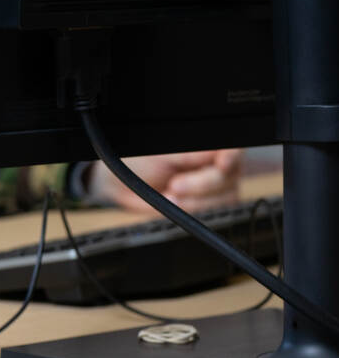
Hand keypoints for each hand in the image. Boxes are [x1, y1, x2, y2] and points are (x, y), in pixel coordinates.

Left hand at [87, 149, 242, 213]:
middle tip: (174, 184)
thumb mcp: (163, 153)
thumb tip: (218, 152)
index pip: (234, 148)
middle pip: (229, 176)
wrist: (124, 182)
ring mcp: (218, 185)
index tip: (222, 165)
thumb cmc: (140, 160)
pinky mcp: (210, 204)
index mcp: (210, 145)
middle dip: (200, 185)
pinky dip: (192, 210)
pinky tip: (174, 203)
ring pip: (224, 197)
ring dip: (194, 201)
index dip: (231, 157)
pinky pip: (214, 212)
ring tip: (168, 194)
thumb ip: (193, 154)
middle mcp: (219, 163)